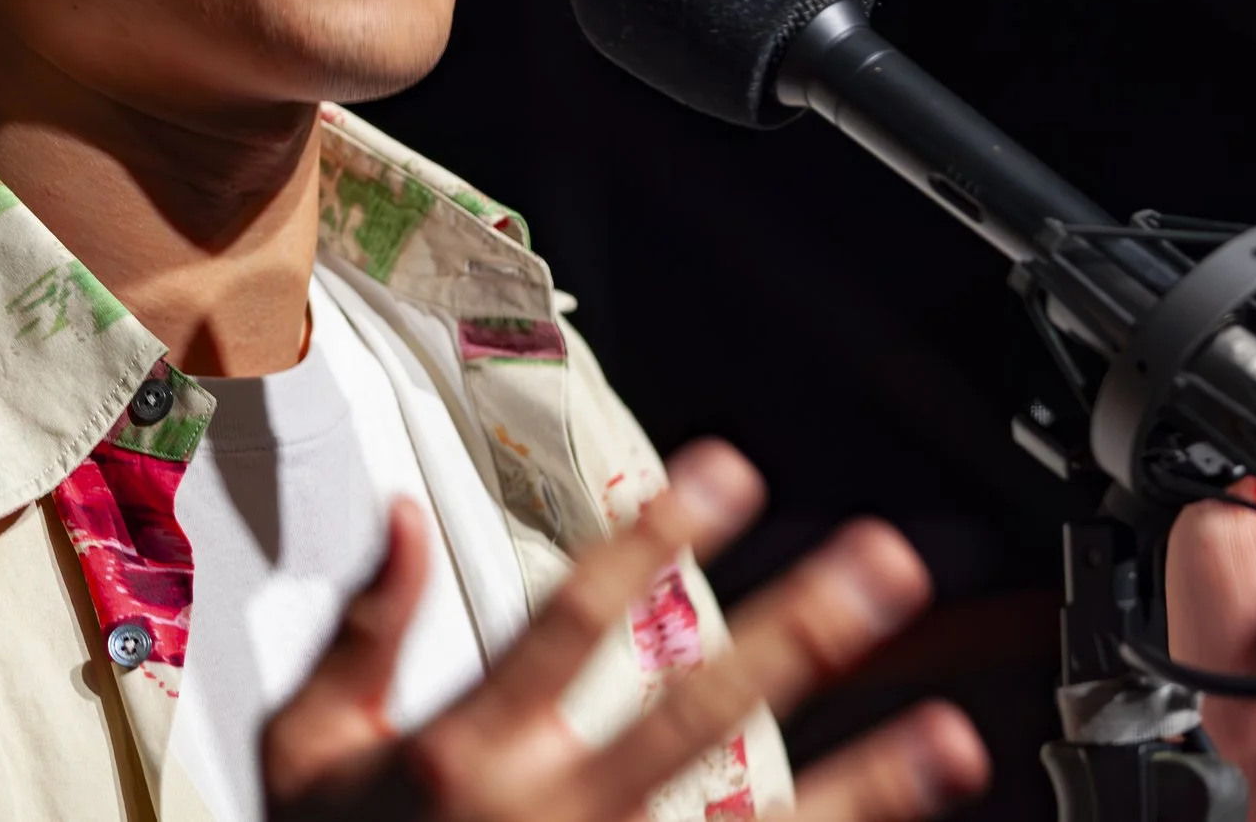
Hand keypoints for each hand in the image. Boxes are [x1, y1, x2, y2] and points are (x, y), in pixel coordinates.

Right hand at [263, 440, 989, 820]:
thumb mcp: (302, 751)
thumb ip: (361, 630)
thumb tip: (403, 514)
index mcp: (464, 752)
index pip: (573, 619)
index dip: (651, 538)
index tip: (726, 468)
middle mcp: (548, 818)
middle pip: (695, 711)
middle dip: (800, 631)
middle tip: (884, 564)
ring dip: (864, 782)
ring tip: (952, 735)